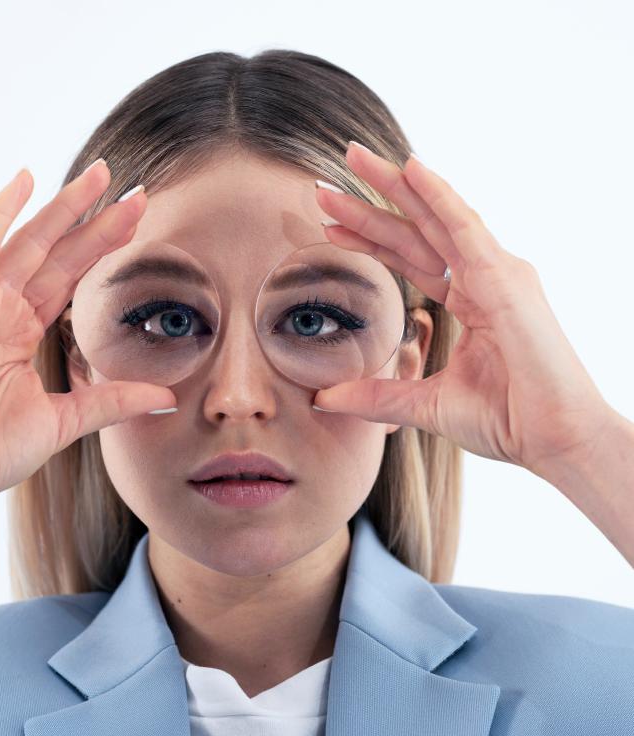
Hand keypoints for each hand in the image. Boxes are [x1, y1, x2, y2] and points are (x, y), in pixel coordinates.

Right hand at [0, 161, 176, 521]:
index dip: (104, 251)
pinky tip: (25, 179)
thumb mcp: (67, 419)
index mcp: (22, 334)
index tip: (139, 225)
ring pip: (29, 241)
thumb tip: (166, 397)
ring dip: (64, 207)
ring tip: (101, 176)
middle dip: (97, 221)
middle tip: (137, 191)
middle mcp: (2, 311)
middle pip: (59, 253)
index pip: (72, 279)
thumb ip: (114, 400)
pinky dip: (1, 211)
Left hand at [312, 144, 611, 478]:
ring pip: (434, 218)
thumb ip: (373, 396)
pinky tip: (410, 167)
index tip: (329, 225)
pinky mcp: (506, 278)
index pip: (409, 260)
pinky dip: (437, 195)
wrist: (553, 439)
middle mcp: (483, 279)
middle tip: (327, 182)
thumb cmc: (505, 420)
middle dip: (371, 204)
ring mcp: (498, 273)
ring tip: (353, 157)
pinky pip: (464, 226)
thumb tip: (322, 397)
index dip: (369, 240)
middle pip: (416, 231)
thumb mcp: (423, 404)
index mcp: (470, 302)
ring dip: (393, 186)